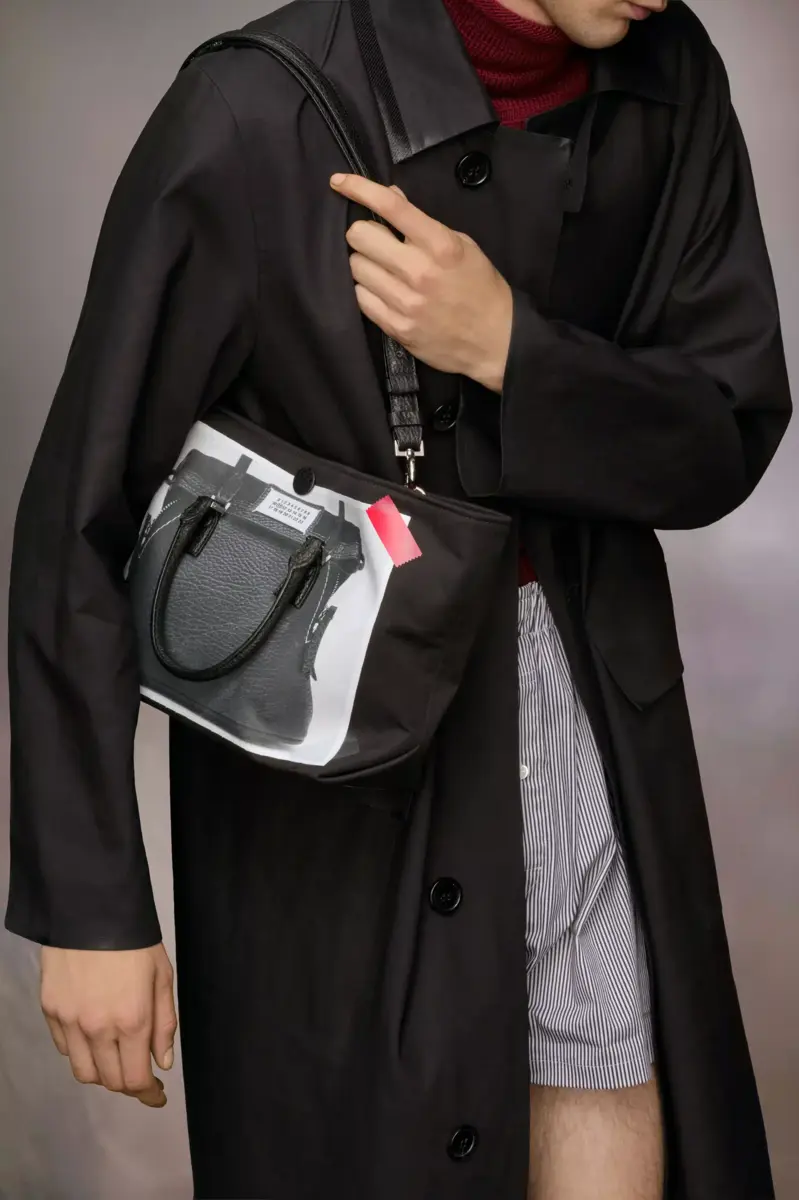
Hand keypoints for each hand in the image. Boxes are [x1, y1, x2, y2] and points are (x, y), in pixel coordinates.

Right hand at [40, 943, 176, 1107]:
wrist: (93, 910)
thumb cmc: (135, 942)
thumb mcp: (162, 977)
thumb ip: (164, 1024)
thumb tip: (162, 1062)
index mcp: (133, 1021)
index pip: (136, 1080)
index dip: (148, 1094)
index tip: (157, 1094)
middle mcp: (99, 1029)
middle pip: (110, 1081)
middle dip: (128, 1083)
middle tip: (140, 1072)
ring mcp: (70, 1022)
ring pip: (84, 1071)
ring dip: (102, 1073)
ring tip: (115, 1057)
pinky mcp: (50, 1011)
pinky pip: (65, 1048)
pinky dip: (81, 1051)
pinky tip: (93, 1036)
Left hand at [330, 173, 512, 392]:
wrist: (495, 340)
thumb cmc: (481, 287)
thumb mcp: (463, 245)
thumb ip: (424, 223)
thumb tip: (391, 196)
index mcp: (440, 245)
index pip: (390, 207)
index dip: (358, 188)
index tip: (339, 181)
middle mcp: (419, 272)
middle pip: (360, 237)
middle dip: (364, 234)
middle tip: (377, 242)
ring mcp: (406, 302)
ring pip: (356, 267)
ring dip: (365, 263)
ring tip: (384, 270)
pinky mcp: (397, 328)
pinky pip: (361, 298)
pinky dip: (367, 290)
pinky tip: (383, 291)